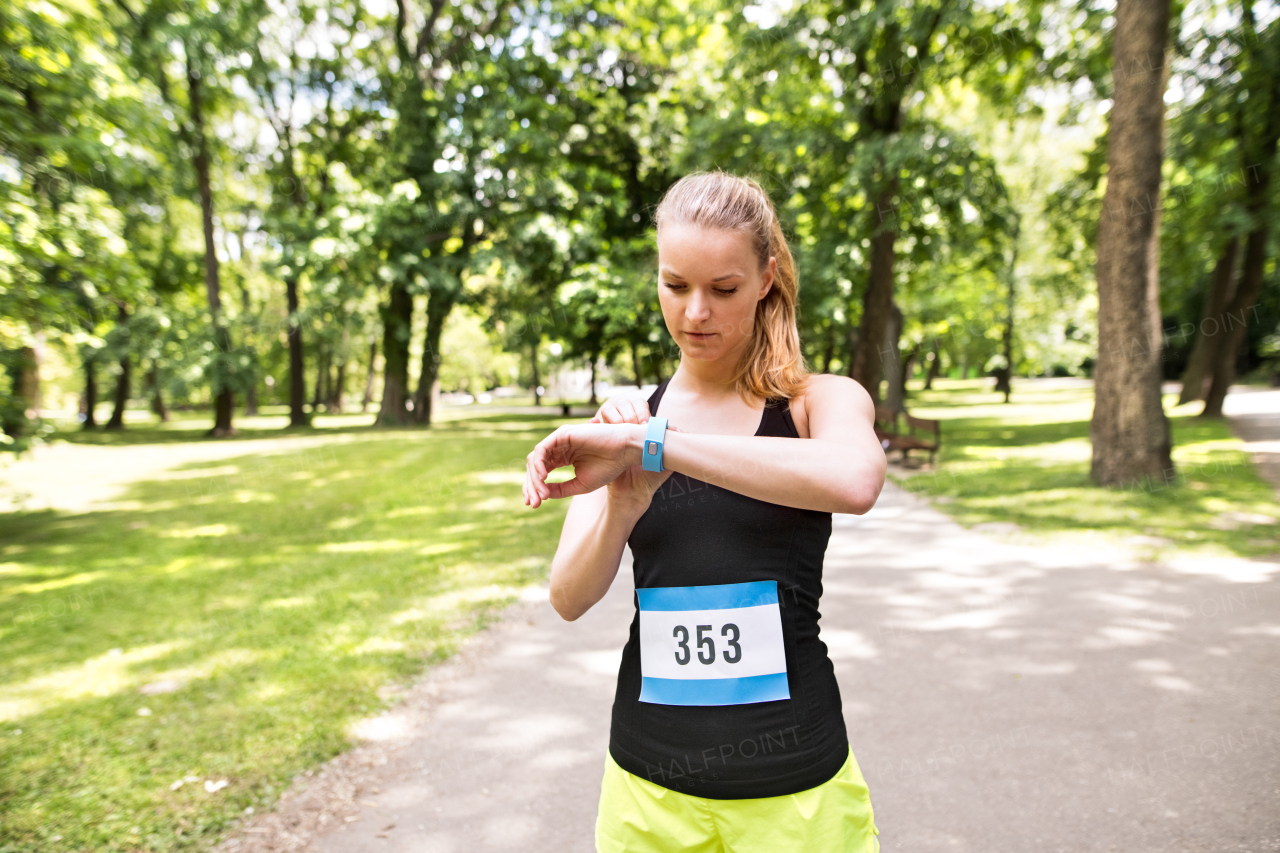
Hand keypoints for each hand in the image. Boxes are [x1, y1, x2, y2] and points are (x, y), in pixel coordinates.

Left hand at [523, 400, 678, 508]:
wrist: (625, 452)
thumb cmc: (608, 467)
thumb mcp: (581, 484)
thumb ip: (561, 489)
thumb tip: (542, 495)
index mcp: (563, 458)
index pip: (541, 472)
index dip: (534, 489)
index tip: (533, 505)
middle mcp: (559, 448)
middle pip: (535, 467)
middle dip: (531, 486)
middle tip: (534, 503)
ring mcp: (559, 440)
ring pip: (535, 459)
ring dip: (534, 478)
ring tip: (540, 494)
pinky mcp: (562, 433)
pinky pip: (541, 449)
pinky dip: (539, 464)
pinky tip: (543, 478)